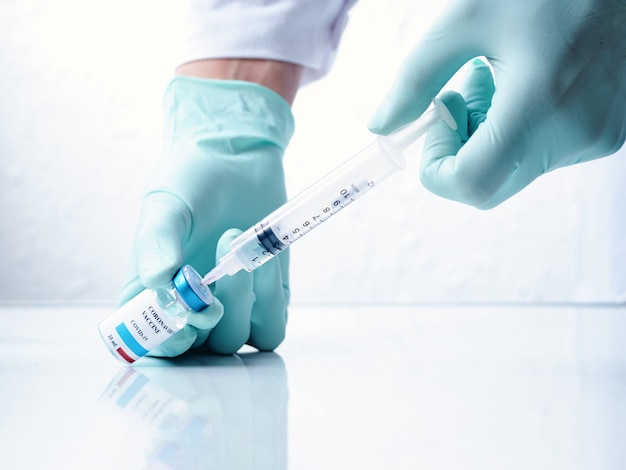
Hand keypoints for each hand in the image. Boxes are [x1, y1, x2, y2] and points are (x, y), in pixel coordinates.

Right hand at [119, 77, 293, 354]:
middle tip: (212, 277)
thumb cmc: (191, 179)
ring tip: (235, 247)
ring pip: (234, 341)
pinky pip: (272, 327)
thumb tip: (161, 286)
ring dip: (239, 301)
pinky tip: (262, 260)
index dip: (165, 346)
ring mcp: (231, 306)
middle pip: (195, 352)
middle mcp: (190, 307)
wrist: (237, 155)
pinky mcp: (267, 299)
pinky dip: (269, 299)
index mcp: (151, 294)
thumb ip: (157, 245)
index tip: (183, 322)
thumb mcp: (165, 206)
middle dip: (207, 320)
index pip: (151, 343)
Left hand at [368, 0, 625, 208]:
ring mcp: (598, 139)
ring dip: (491, 135)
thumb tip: (381, 126)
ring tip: (501, 75)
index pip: (470, 185)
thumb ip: (416, 78)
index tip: (434, 124)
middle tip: (463, 95)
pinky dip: (522, 130)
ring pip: (516, 170)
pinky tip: (530, 82)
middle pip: (490, 185)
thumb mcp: (468, 20)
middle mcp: (575, 135)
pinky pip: (546, 154)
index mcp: (540, 106)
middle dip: (461, 150)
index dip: (437, 168)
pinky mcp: (610, 134)